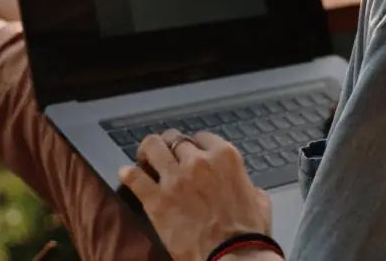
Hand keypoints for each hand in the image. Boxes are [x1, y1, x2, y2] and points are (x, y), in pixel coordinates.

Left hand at [120, 129, 273, 260]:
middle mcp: (198, 161)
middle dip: (170, 146)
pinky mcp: (157, 199)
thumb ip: (246, 183)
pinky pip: (134, 177)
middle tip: (165, 156)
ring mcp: (175, 179)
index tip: (190, 153)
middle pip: (175, 139)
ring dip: (147, 151)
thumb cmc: (248, 233)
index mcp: (225, 157)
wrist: (233, 257)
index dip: (194, 145)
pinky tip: (126, 175)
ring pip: (152, 147)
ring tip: (145, 159)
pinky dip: (128, 174)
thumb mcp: (259, 199)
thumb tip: (244, 186)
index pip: (202, 137)